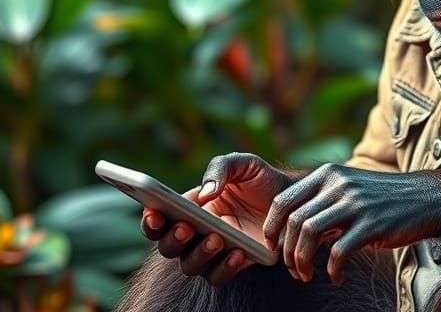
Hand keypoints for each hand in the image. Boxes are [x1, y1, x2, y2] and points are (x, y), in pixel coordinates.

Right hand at [140, 153, 296, 285]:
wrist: (290, 197)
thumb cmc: (259, 179)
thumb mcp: (242, 163)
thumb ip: (220, 169)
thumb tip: (205, 194)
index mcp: (188, 208)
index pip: (158, 220)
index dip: (150, 221)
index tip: (155, 213)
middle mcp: (195, 232)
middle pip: (168, 248)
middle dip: (173, 239)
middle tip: (188, 227)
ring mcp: (213, 250)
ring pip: (190, 266)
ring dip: (199, 255)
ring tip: (218, 239)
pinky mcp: (234, 264)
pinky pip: (218, 276)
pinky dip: (224, 268)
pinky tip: (238, 253)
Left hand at [262, 164, 440, 284]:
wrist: (428, 198)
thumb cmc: (384, 199)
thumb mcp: (349, 188)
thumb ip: (321, 201)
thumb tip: (290, 229)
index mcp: (328, 174)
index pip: (284, 200)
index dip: (271, 227)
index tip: (272, 246)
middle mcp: (338, 185)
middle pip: (294, 221)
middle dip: (286, 251)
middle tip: (292, 268)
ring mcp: (355, 203)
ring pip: (310, 234)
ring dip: (302, 261)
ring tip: (307, 275)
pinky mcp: (372, 224)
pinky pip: (339, 252)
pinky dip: (332, 270)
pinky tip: (337, 277)